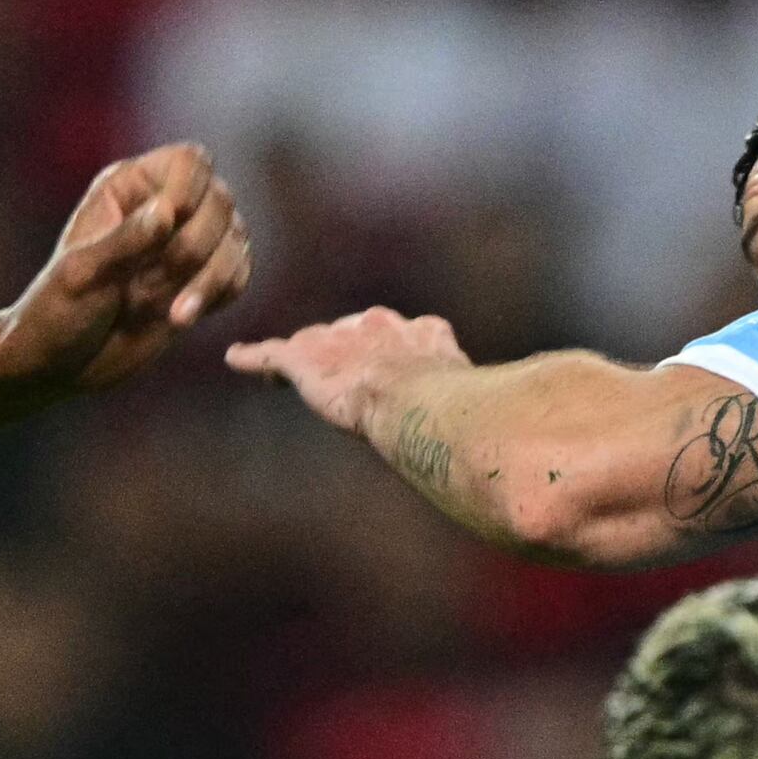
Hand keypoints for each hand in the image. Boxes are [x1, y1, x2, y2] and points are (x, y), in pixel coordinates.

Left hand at [0, 144, 251, 395]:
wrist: (60, 365)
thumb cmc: (55, 311)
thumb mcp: (81, 274)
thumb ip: (125, 240)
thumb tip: (168, 211)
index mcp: (128, 187)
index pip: (190, 162)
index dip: (189, 191)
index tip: (169, 223)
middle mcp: (163, 207)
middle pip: (220, 201)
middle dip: (190, 251)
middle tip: (141, 288)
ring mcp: (186, 244)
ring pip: (235, 240)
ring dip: (206, 280)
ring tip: (168, 315)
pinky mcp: (200, 281)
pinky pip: (238, 274)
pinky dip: (219, 295)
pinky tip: (181, 317)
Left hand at [225, 305, 472, 438]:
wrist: (416, 400)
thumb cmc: (454, 411)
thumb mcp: (476, 403)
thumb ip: (479, 409)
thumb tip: (521, 432)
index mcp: (423, 335)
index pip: (401, 336)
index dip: (389, 352)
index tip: (385, 363)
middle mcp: (379, 327)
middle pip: (353, 334)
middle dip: (344, 349)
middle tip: (337, 371)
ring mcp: (340, 341)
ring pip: (315, 343)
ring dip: (303, 354)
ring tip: (286, 368)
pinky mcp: (306, 359)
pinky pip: (273, 356)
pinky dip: (254, 358)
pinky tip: (236, 359)